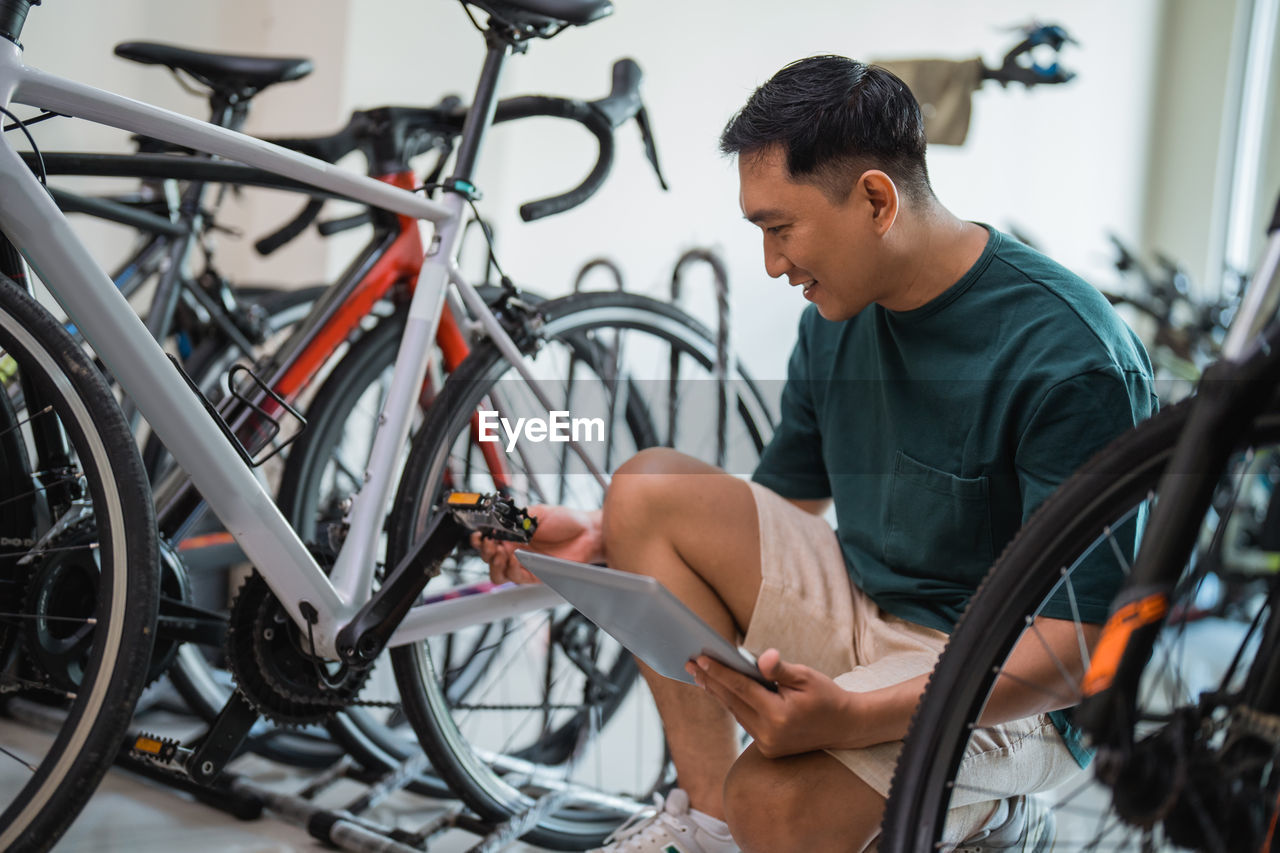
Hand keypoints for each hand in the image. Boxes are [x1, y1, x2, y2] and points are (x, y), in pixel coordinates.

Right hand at [471, 504, 603, 584]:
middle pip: (489, 560)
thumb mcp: (537, 513)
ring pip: (498, 574)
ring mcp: (525, 564)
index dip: (480, 540)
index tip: (479, 535)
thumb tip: (497, 521)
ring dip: (495, 564)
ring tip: (500, 553)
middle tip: (490, 544)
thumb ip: (515, 518)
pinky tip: (513, 559)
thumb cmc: (567, 521)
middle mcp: (516, 551)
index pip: (489, 541)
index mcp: (513, 535)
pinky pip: (516, 578)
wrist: (588, 532)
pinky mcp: (536, 575)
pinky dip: (511, 570)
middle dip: (485, 552)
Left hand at [686, 648, 867, 757]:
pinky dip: (732, 704)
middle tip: (690, 663)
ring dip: (718, 692)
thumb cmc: (826, 696)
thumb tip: (760, 657)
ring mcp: (767, 744)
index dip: (720, 672)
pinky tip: (721, 690)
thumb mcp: (806, 677)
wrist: (845, 727)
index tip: (701, 658)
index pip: (741, 688)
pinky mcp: (768, 749)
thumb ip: (779, 669)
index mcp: (778, 716)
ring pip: (735, 712)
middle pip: (732, 701)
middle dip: (710, 681)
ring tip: (700, 675)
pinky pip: (744, 721)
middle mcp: (769, 734)